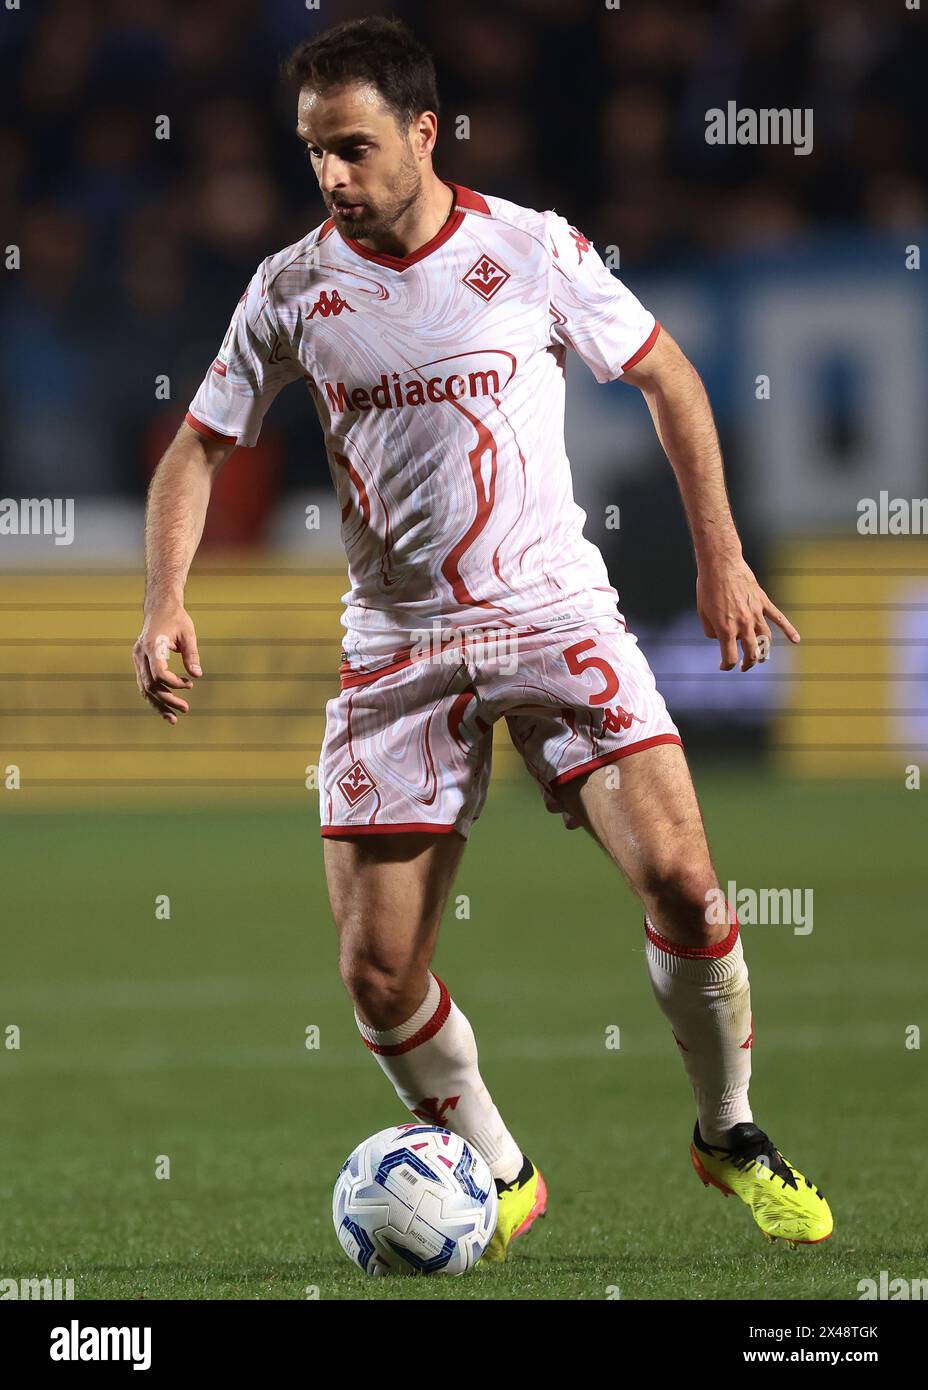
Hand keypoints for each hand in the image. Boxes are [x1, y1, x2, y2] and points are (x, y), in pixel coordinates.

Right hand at [133, 606, 202, 722]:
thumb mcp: (188, 634)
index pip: (159, 673)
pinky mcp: (139, 662)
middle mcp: (140, 653)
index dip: (173, 684)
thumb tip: (197, 675)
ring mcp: (137, 658)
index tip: (189, 685)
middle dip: (167, 700)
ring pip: (144, 688)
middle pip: (150, 684)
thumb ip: (192, 655)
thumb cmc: (176, 619)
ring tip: (173, 719)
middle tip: (185, 709)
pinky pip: (144, 684)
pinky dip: (153, 697)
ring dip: (158, 704)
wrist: (159, 607)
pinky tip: (164, 709)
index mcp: (153, 645)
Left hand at [696, 557, 799, 670]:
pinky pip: (779, 618)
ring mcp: (755, 613)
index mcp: (726, 629)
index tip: (724, 666)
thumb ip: (711, 630)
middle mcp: (743, 624)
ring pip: (765, 638)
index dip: (727, 665)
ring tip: (762, 658)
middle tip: (744, 667)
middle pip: (751, 652)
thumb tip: (720, 638)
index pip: (730, 657)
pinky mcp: (763, 602)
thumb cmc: (707, 587)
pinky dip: (789, 630)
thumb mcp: (702, 613)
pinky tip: (796, 640)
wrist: (720, 564)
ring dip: (764, 651)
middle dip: (748, 663)